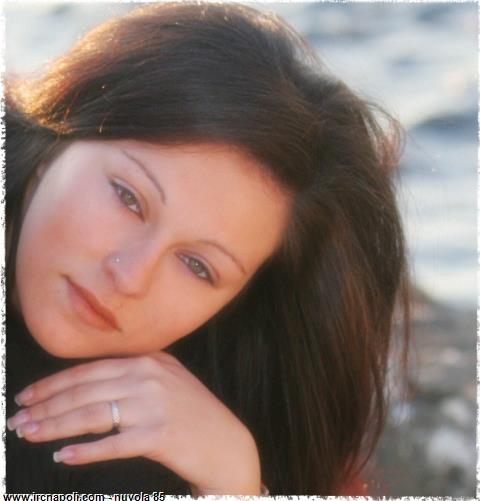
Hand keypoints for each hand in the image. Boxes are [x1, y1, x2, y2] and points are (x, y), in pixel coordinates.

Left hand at [7, 353, 261, 494]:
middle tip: (17, 420)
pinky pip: (113, 444)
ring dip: (54, 426)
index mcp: (151, 360)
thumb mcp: (169, 381)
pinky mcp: (159, 435)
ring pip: (92, 415)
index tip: (28, 396)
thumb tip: (86, 388)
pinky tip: (63, 456)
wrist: (228, 445)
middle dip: (46, 405)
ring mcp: (155, 405)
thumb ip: (134, 376)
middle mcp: (151, 376)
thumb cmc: (195, 415)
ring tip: (28, 435)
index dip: (54, 384)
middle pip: (86, 391)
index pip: (91, 370)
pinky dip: (85, 451)